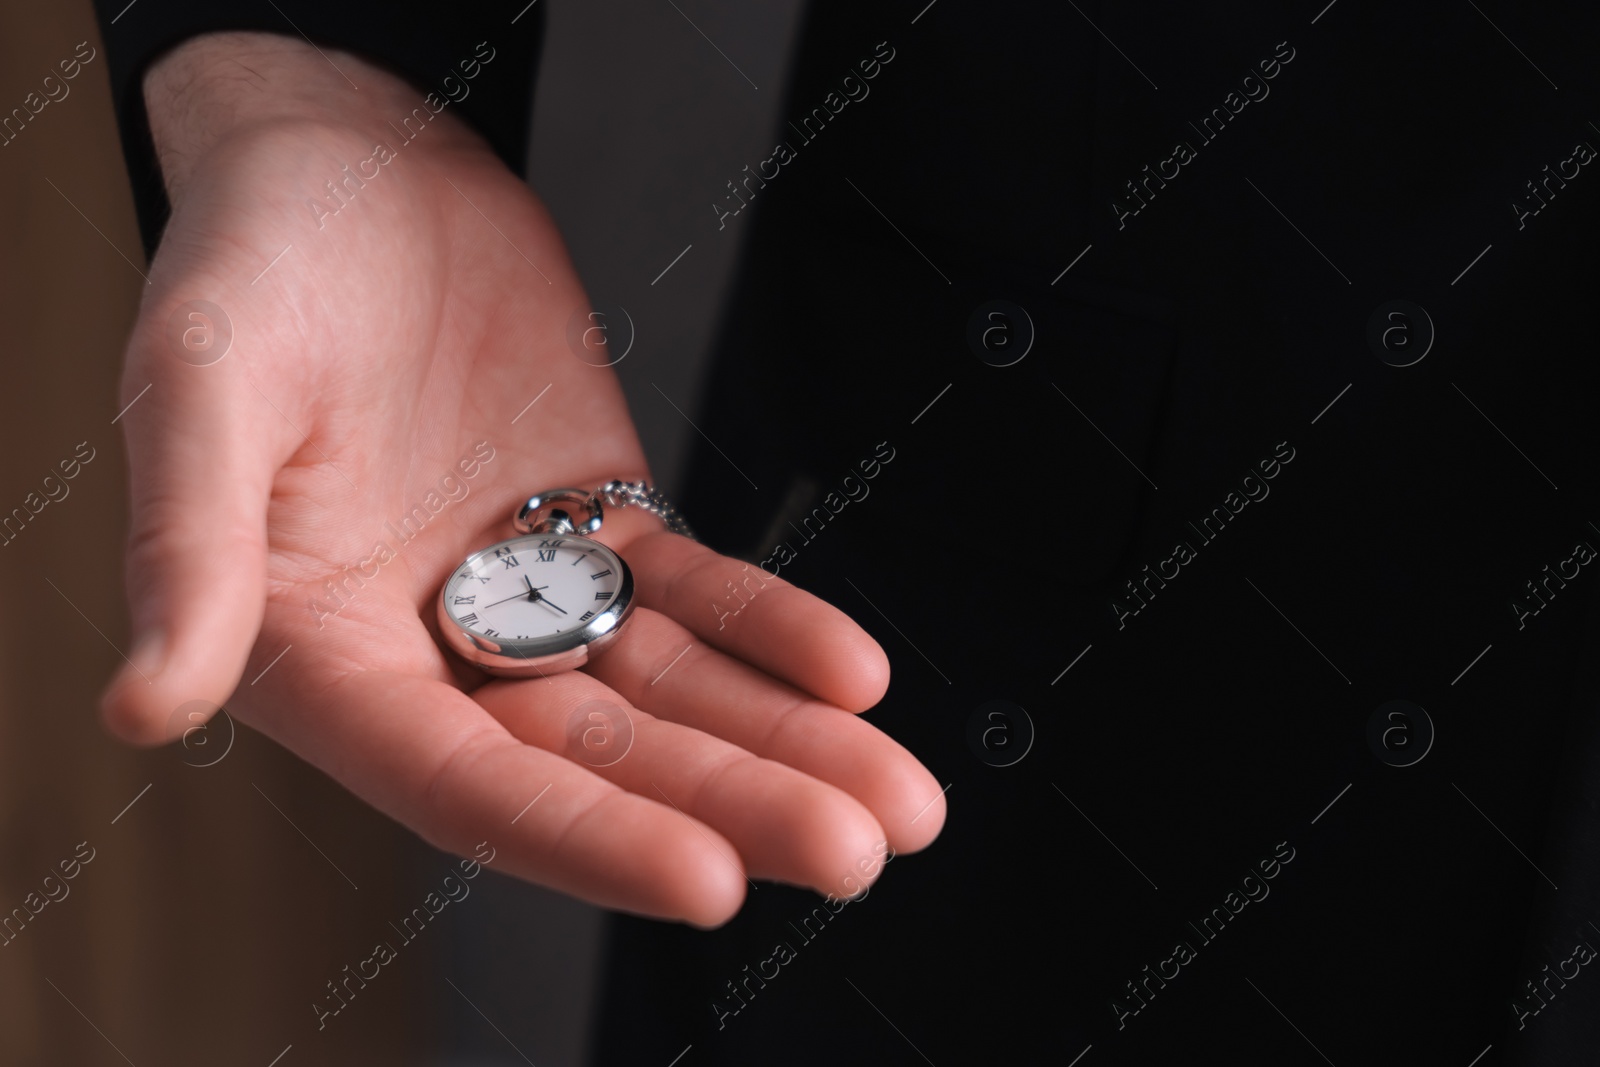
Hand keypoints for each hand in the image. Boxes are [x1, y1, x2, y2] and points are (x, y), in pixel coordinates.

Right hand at [100, 33, 943, 925]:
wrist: (351, 162)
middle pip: (594, 757)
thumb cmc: (251, 258)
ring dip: (784, 747)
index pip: (460, 782)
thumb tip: (145, 704)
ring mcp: (526, 590)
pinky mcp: (596, 522)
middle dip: (728, 806)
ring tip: (902, 803)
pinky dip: (777, 633)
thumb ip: (185, 543)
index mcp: (320, 654)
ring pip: (667, 693)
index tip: (710, 880)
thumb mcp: (203, 383)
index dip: (584, 835)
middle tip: (857, 852)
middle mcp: (429, 649)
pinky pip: (698, 595)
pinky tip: (858, 677)